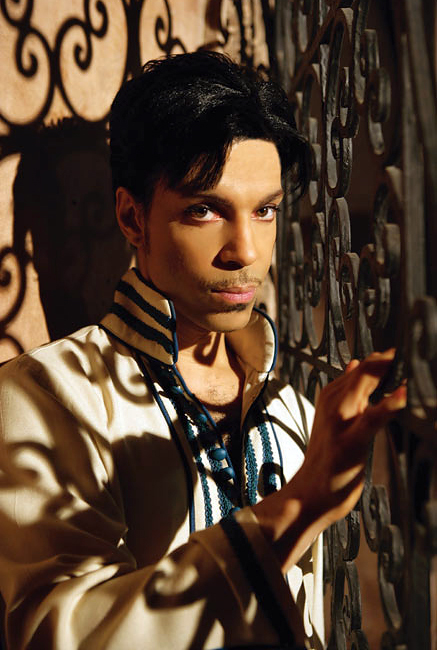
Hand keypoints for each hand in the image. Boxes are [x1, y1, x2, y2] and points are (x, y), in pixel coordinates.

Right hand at [253, 349, 405, 571]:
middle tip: (407, 343)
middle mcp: (334, 405)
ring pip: (363, 388)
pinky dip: (387, 405)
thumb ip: (348, 392)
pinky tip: (401, 394)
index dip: (382, 357)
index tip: (404, 342)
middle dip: (386, 358)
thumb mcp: (336, 418)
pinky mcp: (350, 442)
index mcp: (332, 397)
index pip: (360, 368)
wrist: (309, 494)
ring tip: (403, 356)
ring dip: (384, 372)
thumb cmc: (328, 458)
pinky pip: (371, 419)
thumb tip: (356, 363)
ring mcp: (340, 422)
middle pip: (363, 372)